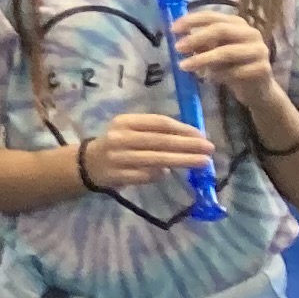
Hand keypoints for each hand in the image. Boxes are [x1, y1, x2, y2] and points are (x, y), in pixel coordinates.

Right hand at [81, 108, 216, 189]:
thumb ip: (156, 132)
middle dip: (188, 145)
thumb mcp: (132, 130)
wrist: (88, 164)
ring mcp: (118, 157)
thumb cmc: (118, 143)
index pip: (160, 123)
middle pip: (161, 141)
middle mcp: (120, 137)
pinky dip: (162, 174)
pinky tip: (171, 173)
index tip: (202, 135)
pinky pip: (147, 175)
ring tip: (203, 163)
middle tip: (210, 149)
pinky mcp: (118, 175)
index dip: (183, 129)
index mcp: (125, 121)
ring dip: (182, 161)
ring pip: (157, 159)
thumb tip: (192, 139)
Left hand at [174, 7, 276, 106]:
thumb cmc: (230, 65)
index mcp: (237, 23)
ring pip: (227, 52)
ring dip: (202, 59)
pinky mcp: (263, 68)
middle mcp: (250, 33)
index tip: (173, 29)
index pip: (212, 16)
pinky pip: (235, 71)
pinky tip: (210, 78)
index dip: (192, 20)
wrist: (256, 89)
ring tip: (184, 66)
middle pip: (221, 30)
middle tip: (177, 48)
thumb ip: (199, 43)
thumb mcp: (212, 51)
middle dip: (196, 38)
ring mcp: (259, 50)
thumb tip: (178, 39)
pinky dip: (219, 75)